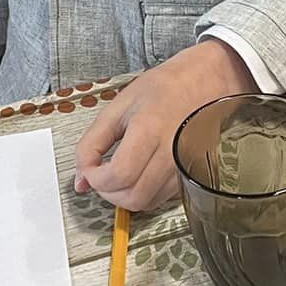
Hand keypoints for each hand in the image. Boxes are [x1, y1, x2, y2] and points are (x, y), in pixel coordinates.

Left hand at [73, 39, 256, 213]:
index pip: (118, 176)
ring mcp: (183, 167)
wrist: (205, 82)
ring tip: (117, 174)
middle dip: (107, 192)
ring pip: (146, 203)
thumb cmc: (165, 88)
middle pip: (132, 197)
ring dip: (123, 196)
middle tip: (100, 175)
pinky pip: (160, 199)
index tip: (89, 170)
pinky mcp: (189, 175)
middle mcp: (170, 153)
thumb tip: (80, 180)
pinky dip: (142, 193)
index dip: (96, 179)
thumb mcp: (118, 107)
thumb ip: (92, 143)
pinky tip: (137, 174)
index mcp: (149, 130)